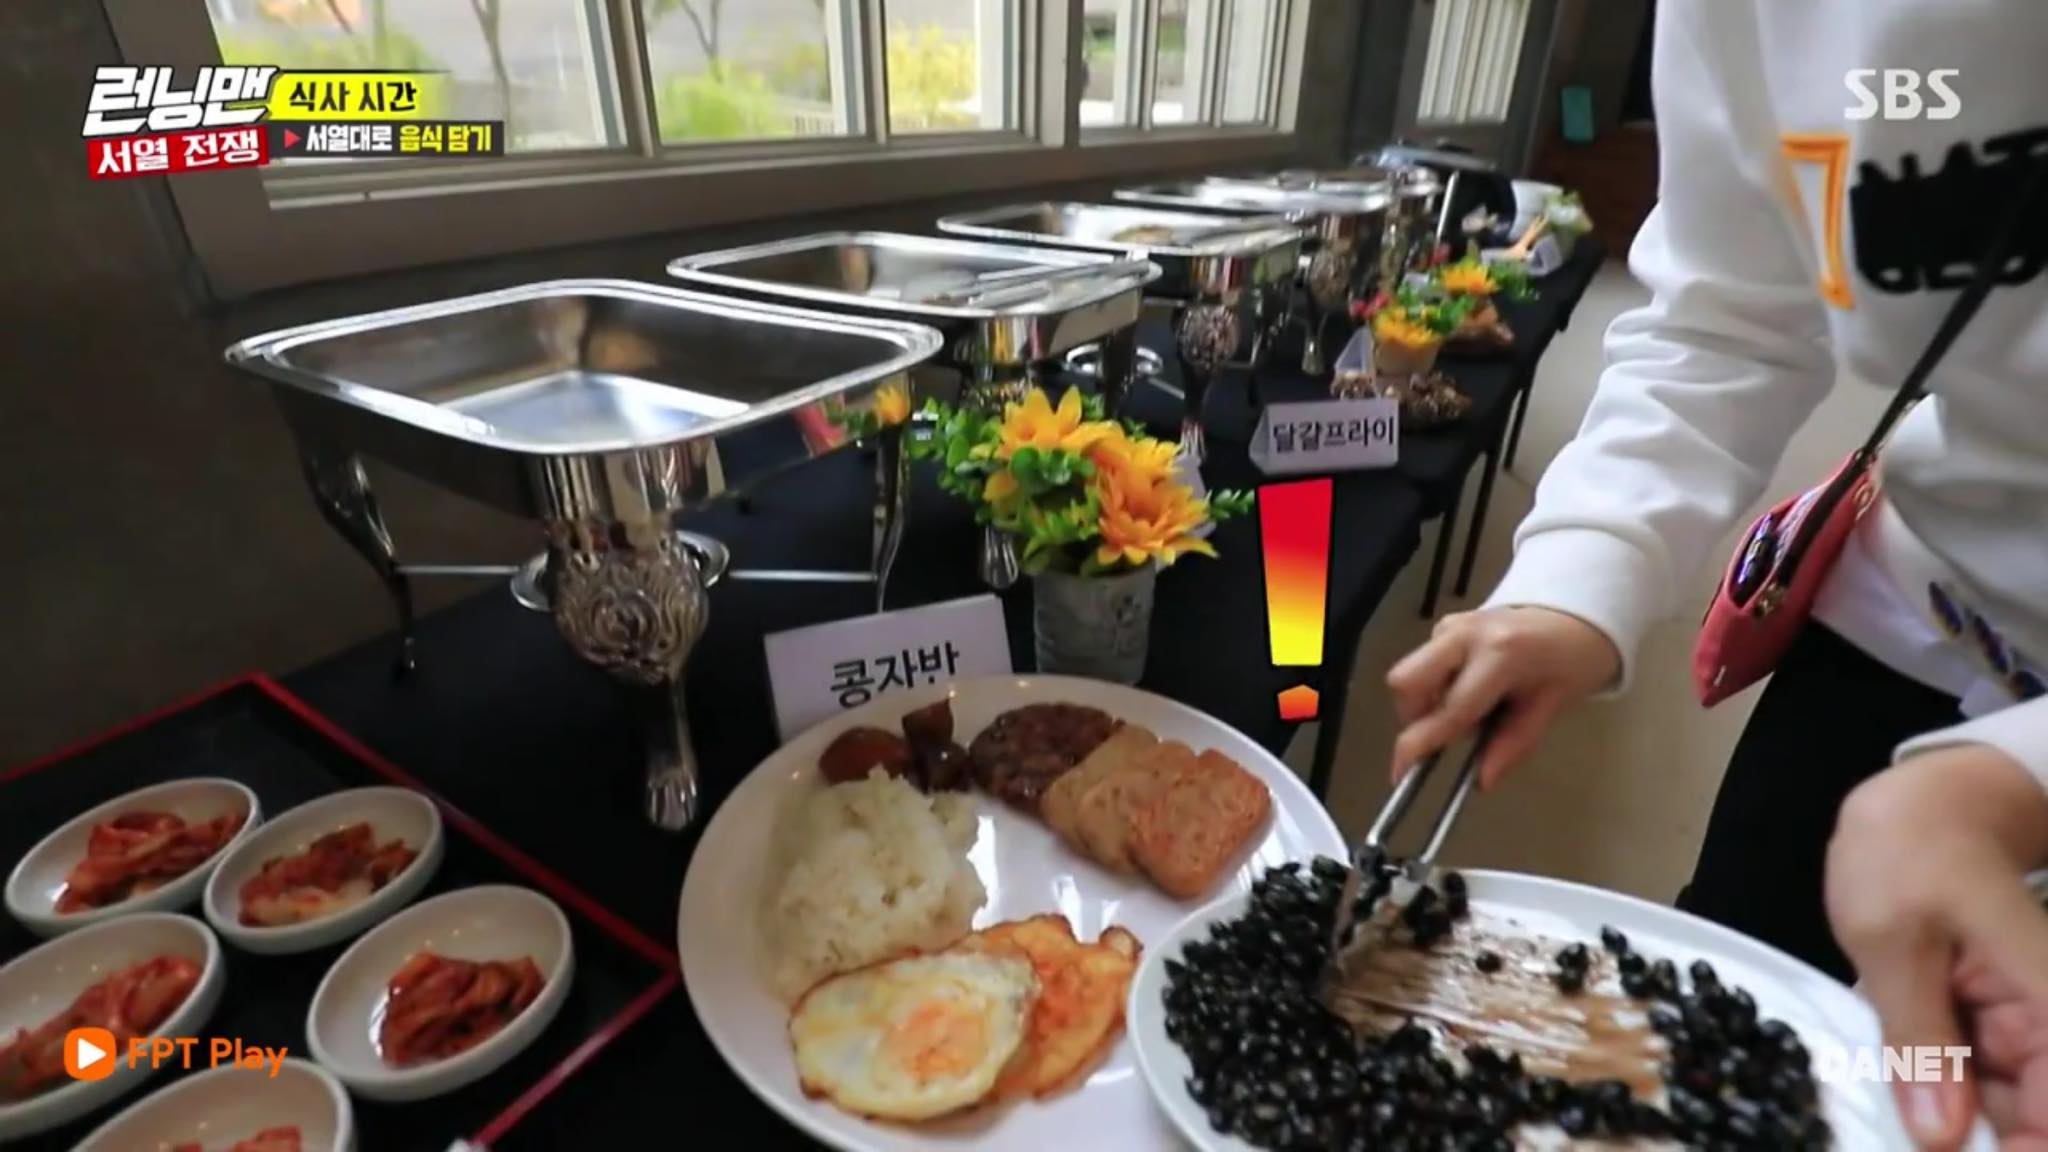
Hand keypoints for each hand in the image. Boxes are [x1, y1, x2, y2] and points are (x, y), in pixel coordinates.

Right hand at [1384, 606, 1620, 787]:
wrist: (1575, 617)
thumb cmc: (1570, 664)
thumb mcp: (1550, 708)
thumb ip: (1513, 744)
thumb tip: (1481, 782)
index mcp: (1501, 655)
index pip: (1450, 708)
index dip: (1421, 743)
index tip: (1400, 773)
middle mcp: (1465, 634)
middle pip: (1405, 680)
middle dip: (1413, 716)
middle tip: (1443, 733)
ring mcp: (1450, 624)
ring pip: (1410, 673)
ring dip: (1429, 702)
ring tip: (1473, 707)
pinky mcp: (1444, 625)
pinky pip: (1423, 664)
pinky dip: (1436, 687)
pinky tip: (1471, 687)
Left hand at [1827, 745, 2047, 1149]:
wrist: (1920, 804)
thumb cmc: (1910, 851)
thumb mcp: (1892, 938)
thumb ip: (1918, 1037)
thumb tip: (1940, 1137)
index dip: (2020, 1148)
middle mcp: (2045, 1021)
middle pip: (2030, 1116)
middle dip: (1974, 1138)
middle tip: (1904, 1133)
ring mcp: (2016, 1027)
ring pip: (1994, 1106)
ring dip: (1946, 1118)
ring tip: (1890, 1111)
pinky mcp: (1985, 1025)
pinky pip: (1966, 1078)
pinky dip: (1931, 1089)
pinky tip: (1893, 1092)